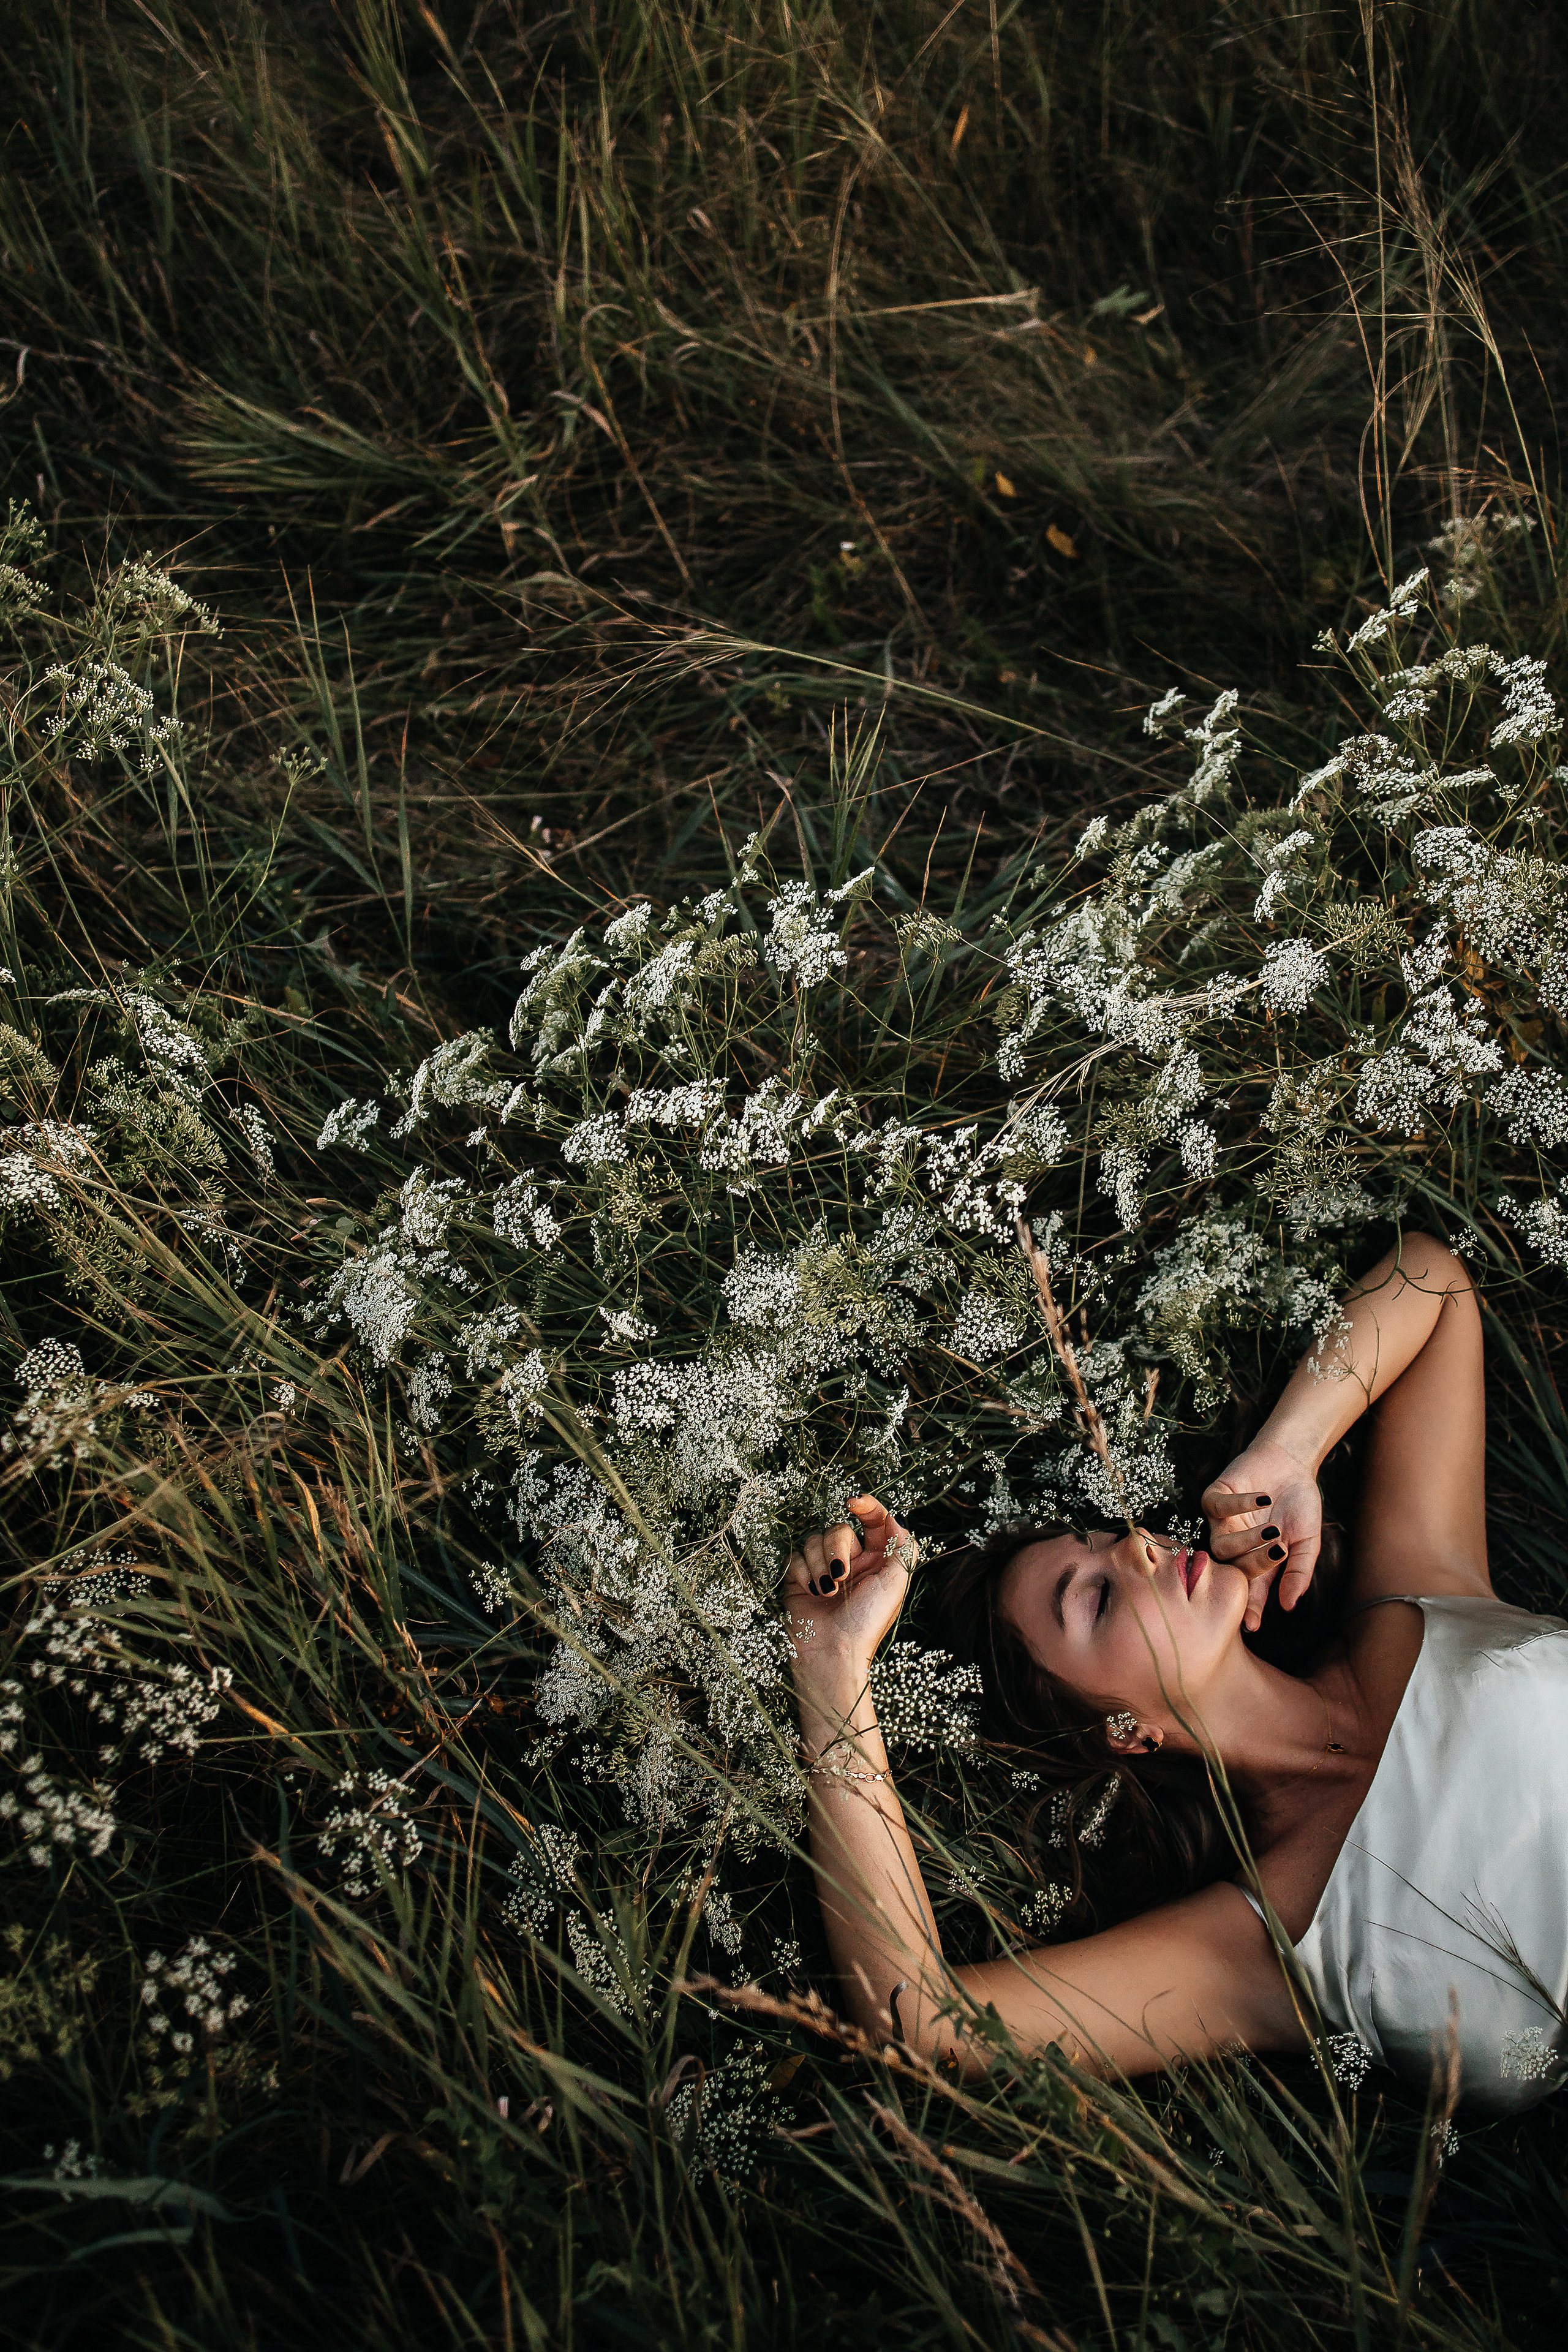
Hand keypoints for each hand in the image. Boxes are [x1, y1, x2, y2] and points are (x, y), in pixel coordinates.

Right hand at [784, 1494, 916, 1687]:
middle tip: (841, 1576)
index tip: (853, 1503)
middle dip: (837, 1549)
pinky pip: (796, 1557)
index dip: (865, 1505)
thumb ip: (902, 1546)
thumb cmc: (867, 1621)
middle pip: (839, 1529)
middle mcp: (852, 1562)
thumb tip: (895, 1518)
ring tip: (827, 1592)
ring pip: (814, 1540)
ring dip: (820, 1565)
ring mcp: (824, 1569)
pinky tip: (813, 1593)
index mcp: (877, 1561)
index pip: (873, 1521)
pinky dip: (804, 1573)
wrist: (832, 1653)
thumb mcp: (896, 1582)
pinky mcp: (801, 1578)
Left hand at [1200, 1440, 1321, 1633]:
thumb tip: (1289, 1605)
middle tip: (1279, 1551)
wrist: (1292, 1463)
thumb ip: (1298, 1571)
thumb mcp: (1306, 1541)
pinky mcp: (1215, 1497)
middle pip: (1234, 1568)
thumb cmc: (1299, 1505)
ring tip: (1272, 1529)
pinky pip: (1216, 1508)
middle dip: (1256, 1565)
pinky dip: (1239, 1505)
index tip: (1252, 1625)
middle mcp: (1236, 1546)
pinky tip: (1263, 1499)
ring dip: (1246, 1540)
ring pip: (1220, 1545)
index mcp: (1257, 1561)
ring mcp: (1222, 1523)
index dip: (1250, 1608)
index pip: (1250, 1591)